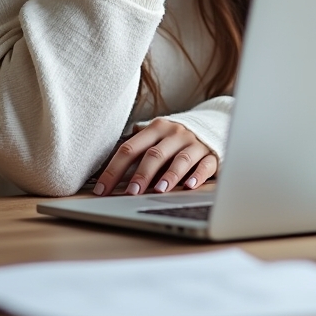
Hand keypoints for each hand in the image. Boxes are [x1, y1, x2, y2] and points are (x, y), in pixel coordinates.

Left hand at [93, 118, 218, 195]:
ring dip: (169, 175)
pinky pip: (205, 165)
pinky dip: (197, 176)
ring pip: (180, 159)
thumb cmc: (175, 136)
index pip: (130, 148)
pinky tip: (189, 186)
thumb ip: (137, 147)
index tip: (102, 189)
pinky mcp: (211, 154)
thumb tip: (106, 170)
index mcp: (156, 128)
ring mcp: (194, 143)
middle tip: (131, 192)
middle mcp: (175, 133)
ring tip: (159, 190)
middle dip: (142, 174)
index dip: (114, 169)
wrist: (214, 123)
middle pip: (155, 154)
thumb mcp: (156, 135)